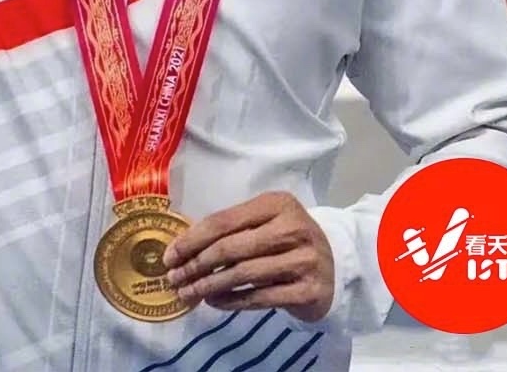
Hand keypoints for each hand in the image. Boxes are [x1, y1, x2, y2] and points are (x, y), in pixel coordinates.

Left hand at [162, 191, 334, 321]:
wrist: (336, 264)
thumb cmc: (289, 240)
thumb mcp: (267, 222)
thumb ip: (234, 229)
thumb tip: (185, 246)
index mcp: (277, 203)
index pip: (224, 220)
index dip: (193, 238)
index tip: (170, 255)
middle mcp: (292, 227)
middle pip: (231, 247)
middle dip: (196, 264)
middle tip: (174, 278)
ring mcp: (303, 260)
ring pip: (243, 274)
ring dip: (209, 286)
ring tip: (189, 293)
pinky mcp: (308, 290)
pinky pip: (259, 298)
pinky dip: (232, 301)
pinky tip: (214, 302)